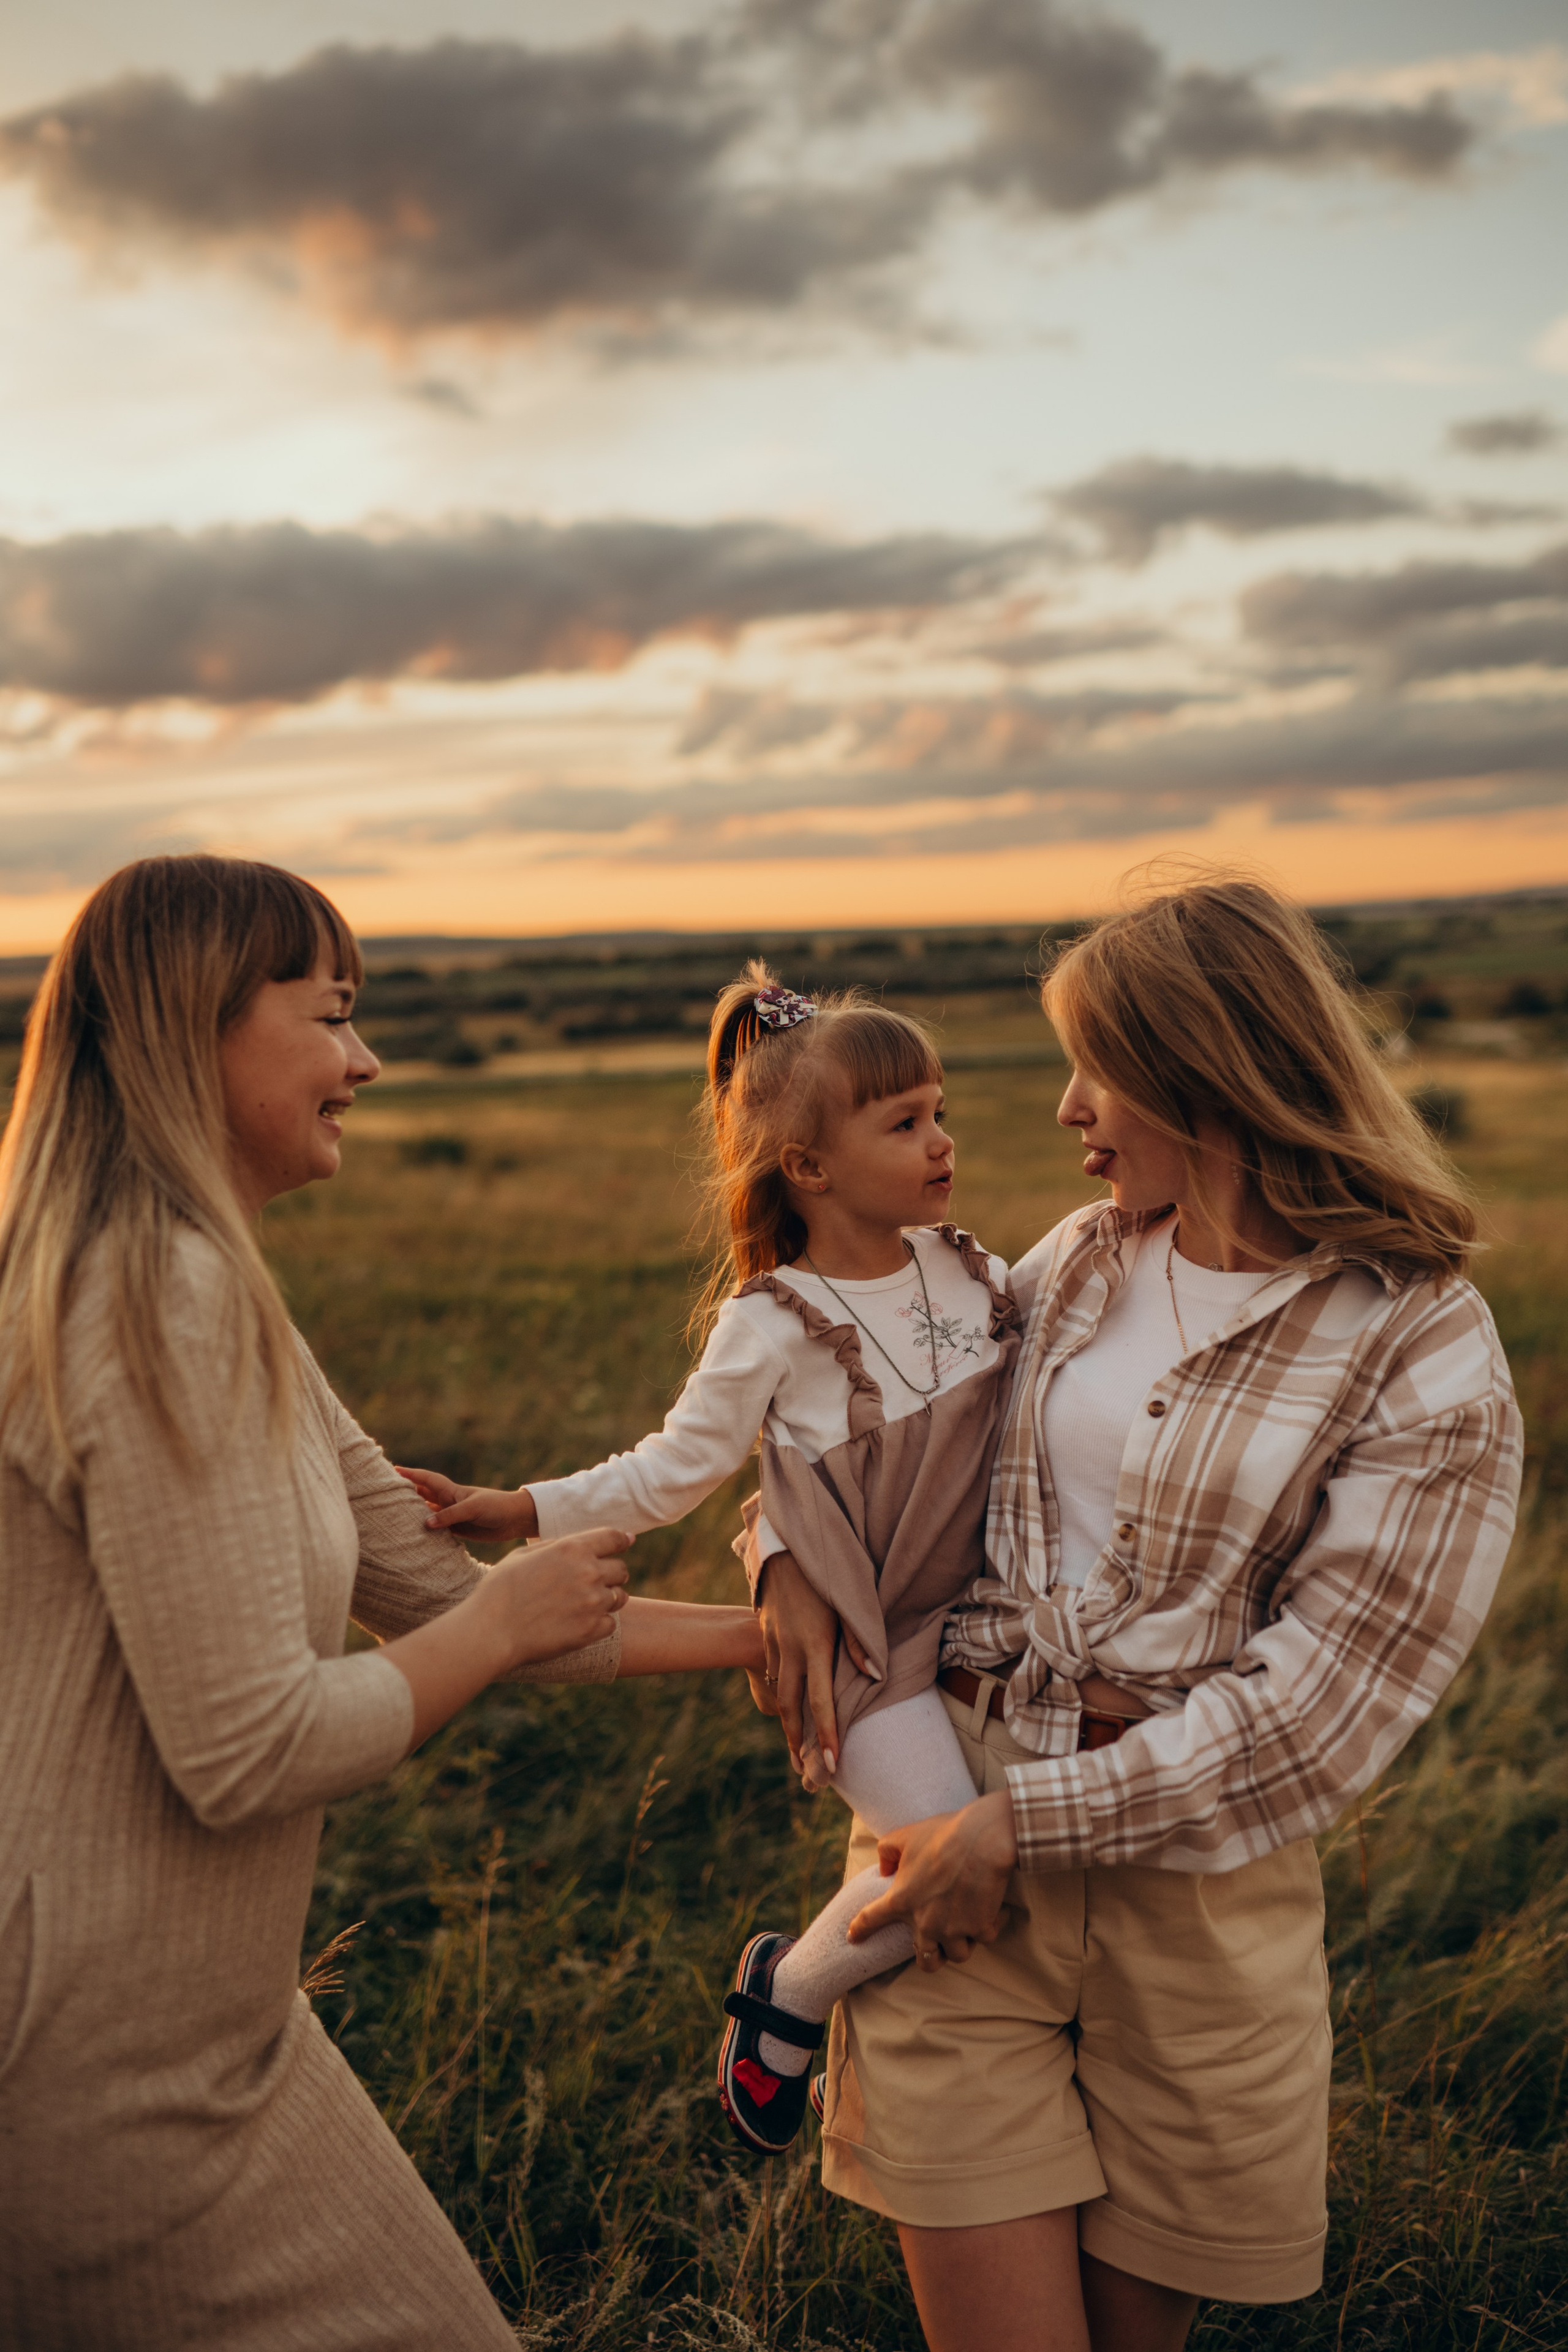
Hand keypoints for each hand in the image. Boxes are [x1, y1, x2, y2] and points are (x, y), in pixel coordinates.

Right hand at [396, 1464, 539, 1541]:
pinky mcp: (457, 1529)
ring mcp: (452, 1515)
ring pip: (427, 1512)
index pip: (427, 1480)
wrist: (515, 1519)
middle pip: (423, 1495)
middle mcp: (448, 1502)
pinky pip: (437, 1529)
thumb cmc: (496, 1506)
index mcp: (452, 1491)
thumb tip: (426, 1523)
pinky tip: (414, 1533)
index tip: (394, 1469)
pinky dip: (426, 1529)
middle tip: (386, 1490)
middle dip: (406, 1491)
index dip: (411, 1474)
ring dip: (413, 1512)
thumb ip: (451, 1515)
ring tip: (393, 1513)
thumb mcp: (473, 1508)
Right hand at [481, 1526, 630, 1667]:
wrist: (490, 1632)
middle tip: (594, 1583)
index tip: (627, 1542)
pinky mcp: (591, 1630)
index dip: (622, 1539)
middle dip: (611, 1574)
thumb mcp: (523, 1555)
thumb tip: (575, 1544)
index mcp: (572, 1549)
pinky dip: (600, 1624)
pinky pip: (611, 1623)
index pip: (613, 1538)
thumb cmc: (500, 1590)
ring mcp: (593, 1603)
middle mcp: (589, 1572)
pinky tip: (579, 1624)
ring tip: (586, 1605)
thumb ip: (555, 1546)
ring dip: (608, 1599)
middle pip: (621, 1569)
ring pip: (620, 1597)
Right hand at [755, 1550, 871, 1781]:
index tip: (832, 1763)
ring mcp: (775, 1640)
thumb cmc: (827, 1572)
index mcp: (815, 1644)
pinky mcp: (767, 1631)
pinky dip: (781, 1689)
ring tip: (795, 1745)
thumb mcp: (849, 1603)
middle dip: (798, 1741)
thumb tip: (875, 1676)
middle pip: (792, 1706)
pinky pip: (774, 1667)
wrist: (785, 1544)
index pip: (821, 1700)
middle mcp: (791, 1648)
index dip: (827, 1734)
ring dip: (788, 1720)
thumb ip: (860, 1641)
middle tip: (804, 1770)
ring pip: (780, 1689)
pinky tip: (788, 1699)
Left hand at [847, 1790, 1016, 1966]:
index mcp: (902, 1900)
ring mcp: (954, 1929)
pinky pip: (984, 1938)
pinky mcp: (981, 1927)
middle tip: (935, 1943)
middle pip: (926, 1960)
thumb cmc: (942, 1834)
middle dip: (930, 1955)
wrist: (982, 1837)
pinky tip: (992, 1913)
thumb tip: (885, 1870)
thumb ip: (886, 1851)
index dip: (860, 1929)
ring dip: (960, 1943)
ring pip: (957, 1954)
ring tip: (965, 1927)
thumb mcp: (905, 1835)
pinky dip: (988, 1927)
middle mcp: (926, 1922)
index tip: (853, 1938)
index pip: (871, 1919)